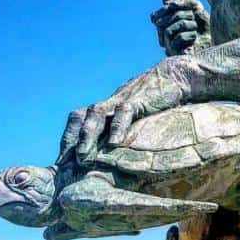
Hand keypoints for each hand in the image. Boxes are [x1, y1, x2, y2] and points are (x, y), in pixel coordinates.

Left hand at [58, 62, 188, 163]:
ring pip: (96, 113)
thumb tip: (121, 155)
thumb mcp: (141, 116)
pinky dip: (118, 127)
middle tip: (64, 164)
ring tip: (83, 157)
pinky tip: (114, 144)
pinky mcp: (139, 98)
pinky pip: (124, 112)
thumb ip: (129, 130)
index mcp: (108, 108)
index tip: (61, 162)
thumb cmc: (161, 99)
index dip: (68, 139)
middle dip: (71, 139)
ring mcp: (123, 99)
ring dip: (87, 136)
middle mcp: (110, 103)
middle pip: (80, 117)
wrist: (177, 75)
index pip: (79, 120)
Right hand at [151, 0, 210, 55]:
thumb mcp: (195, 6)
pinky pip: (178, 39)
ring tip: (195, 27)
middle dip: (180, 14)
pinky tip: (194, 37)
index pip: (154, 17)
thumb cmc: (205, 25)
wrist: (218, 39)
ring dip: (186, 24)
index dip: (164, 9)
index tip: (179, 4)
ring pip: (167, 30)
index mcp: (166, 25)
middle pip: (161, 22)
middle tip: (193, 16)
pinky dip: (189, 35)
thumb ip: (184, 0)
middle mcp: (165, 37)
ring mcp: (170, 46)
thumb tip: (171, 4)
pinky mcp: (178, 55)